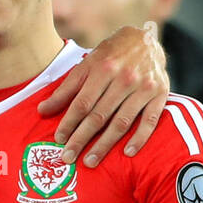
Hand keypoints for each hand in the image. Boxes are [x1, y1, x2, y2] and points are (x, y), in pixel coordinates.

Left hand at [39, 21, 168, 166]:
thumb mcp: (87, 64)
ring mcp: (144, 87)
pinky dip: (139, 138)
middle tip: (68, 158)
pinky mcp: (160, 94)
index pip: (82, 102)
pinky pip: (150, 120)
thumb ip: (66, 89)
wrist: (147, 40)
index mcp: (103, 68)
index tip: (59, 139)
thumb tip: (42, 110)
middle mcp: (124, 78)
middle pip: (99, 115)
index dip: (69, 122)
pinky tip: (127, 153)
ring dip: (105, 144)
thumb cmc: (111, 55)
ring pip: (121, 122)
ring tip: (90, 161)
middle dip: (81, 139)